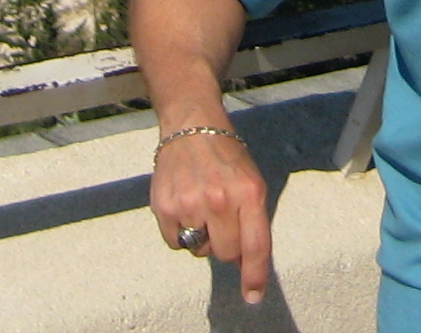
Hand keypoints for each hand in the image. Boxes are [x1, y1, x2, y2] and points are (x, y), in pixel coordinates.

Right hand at [151, 128, 272, 305]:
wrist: (191, 123)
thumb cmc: (226, 154)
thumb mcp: (251, 180)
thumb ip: (252, 221)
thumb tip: (243, 263)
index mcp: (249, 192)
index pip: (255, 246)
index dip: (254, 275)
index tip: (253, 296)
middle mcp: (221, 199)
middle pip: (226, 254)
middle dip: (226, 245)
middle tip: (221, 219)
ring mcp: (191, 203)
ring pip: (200, 249)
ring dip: (202, 235)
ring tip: (200, 203)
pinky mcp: (165, 206)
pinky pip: (176, 242)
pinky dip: (179, 231)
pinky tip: (183, 204)